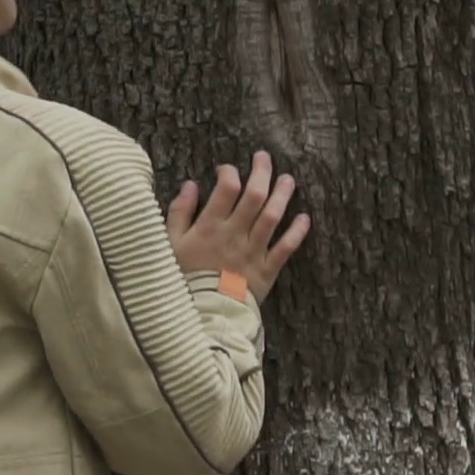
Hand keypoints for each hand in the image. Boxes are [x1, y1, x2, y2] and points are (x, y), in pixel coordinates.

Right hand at [166, 150, 310, 300]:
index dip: (230, 173)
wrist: (203, 316)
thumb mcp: (169, 245)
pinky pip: (286, 248)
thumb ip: (179, 214)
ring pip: (272, 217)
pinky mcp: (267, 270)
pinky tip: (304, 218)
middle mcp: (235, 235)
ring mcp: (253, 252)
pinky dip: (297, 233)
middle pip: (254, 196)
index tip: (228, 169)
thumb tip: (189, 185)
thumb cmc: (183, 280)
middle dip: (262, 173)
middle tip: (265, 158)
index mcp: (210, 227)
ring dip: (282, 195)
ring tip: (289, 180)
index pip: (226, 189)